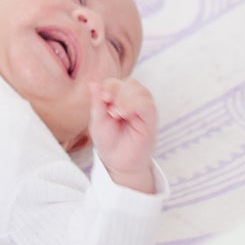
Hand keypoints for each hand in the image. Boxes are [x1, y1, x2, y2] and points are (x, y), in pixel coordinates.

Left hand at [88, 77, 157, 191]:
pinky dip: (134, 105)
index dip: (109, 86)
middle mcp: (135, 102)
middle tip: (108, 106)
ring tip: (115, 114)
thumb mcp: (97, 121)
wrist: (117, 161)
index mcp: (120, 99)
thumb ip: (97, 102)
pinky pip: (147, 105)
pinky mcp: (151, 120)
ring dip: (125, 98)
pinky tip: (123, 113)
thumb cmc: (108, 141)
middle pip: (131, 83)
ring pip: (141, 91)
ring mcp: (144, 110)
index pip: (117, 83)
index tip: (102, 98)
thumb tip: (93, 83)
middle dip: (117, 91)